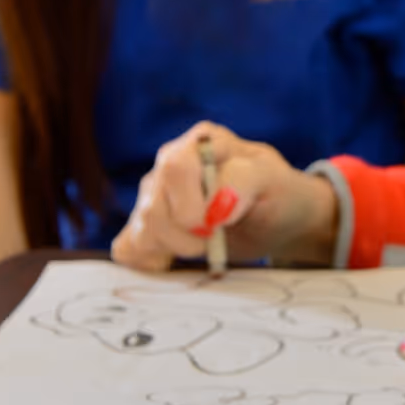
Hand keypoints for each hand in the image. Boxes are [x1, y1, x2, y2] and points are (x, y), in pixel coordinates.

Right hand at [110, 122, 336, 271]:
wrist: (275, 218)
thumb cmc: (276, 193)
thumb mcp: (272, 179)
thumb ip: (244, 181)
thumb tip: (216, 206)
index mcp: (199, 143)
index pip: (175, 169)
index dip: (192, 207)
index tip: (216, 226)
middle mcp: (169, 164)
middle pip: (152, 206)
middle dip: (184, 237)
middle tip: (213, 242)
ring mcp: (153, 194)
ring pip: (140, 230)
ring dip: (171, 250)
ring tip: (202, 247)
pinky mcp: (145, 225)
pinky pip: (128, 247)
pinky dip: (149, 261)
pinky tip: (175, 259)